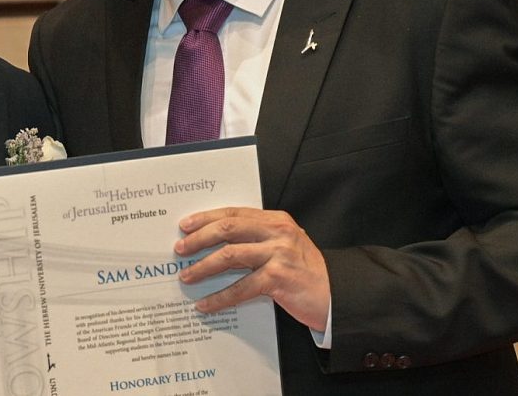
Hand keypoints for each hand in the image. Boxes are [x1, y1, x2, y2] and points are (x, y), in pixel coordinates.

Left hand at [175, 206, 329, 330]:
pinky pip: (240, 288)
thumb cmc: (307, 272)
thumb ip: (259, 239)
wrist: (337, 295)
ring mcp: (278, 254)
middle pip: (228, 229)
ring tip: (186, 276)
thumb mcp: (285, 246)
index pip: (234, 213)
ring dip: (203, 267)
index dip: (206, 218)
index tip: (185, 225)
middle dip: (199, 239)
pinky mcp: (278, 279)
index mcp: (276, 220)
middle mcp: (277, 232)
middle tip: (180, 249)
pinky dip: (219, 298)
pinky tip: (205, 304)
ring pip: (229, 256)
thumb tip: (218, 245)